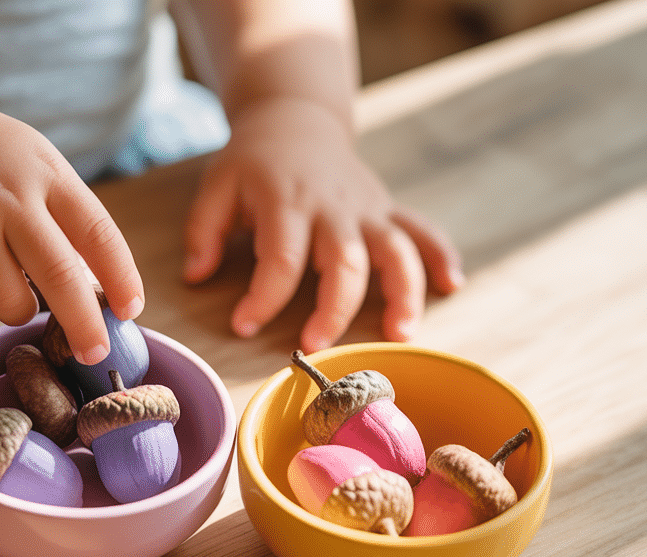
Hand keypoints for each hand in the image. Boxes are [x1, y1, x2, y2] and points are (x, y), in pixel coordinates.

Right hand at [0, 86, 143, 364]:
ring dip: (19, 308)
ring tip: (7, 276)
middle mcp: (6, 199)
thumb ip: (67, 217)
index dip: (120, 278)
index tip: (131, 311)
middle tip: (94, 355)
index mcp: (45, 173)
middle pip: (60, 278)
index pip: (98, 234)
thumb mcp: (35, 161)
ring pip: (10, 304)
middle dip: (84, 326)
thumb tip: (97, 291)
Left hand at [184, 96, 463, 351]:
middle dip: (334, 309)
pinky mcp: (386, 210)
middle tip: (316, 346)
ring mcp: (366, 209)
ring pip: (396, 250)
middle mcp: (334, 207)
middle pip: (345, 263)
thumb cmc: (252, 162)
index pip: (281, 258)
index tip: (243, 326)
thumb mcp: (217, 186)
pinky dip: (441, 256)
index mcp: (287, 201)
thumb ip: (203, 231)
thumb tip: (196, 276)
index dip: (264, 298)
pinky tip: (451, 286)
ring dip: (403, 292)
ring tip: (400, 334)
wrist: (295, 119)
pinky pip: (421, 231)